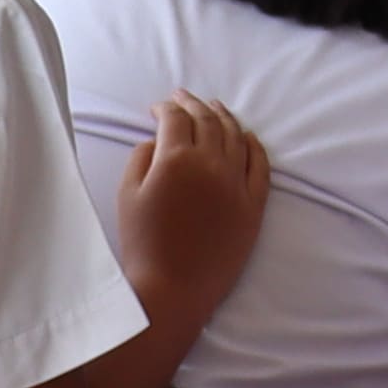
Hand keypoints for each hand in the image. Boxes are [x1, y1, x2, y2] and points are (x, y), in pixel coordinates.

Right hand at [112, 92, 272, 328]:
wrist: (172, 290)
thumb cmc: (142, 245)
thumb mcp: (127, 196)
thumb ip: (141, 159)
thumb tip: (158, 141)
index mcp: (176, 160)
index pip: (175, 119)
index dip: (165, 108)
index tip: (157, 108)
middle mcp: (211, 165)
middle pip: (207, 120)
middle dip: (193, 104)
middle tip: (183, 97)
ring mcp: (237, 184)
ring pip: (236, 136)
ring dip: (224, 116)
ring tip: (214, 107)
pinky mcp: (254, 205)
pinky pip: (260, 166)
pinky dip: (254, 145)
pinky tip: (248, 136)